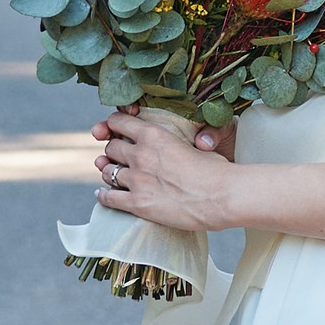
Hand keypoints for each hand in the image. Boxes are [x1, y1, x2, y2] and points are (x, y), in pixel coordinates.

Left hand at [91, 111, 233, 230]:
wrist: (221, 196)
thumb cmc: (215, 169)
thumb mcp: (193, 144)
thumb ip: (173, 141)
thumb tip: (175, 143)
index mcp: (154, 134)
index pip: (118, 121)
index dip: (114, 124)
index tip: (114, 128)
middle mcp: (140, 154)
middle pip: (111, 147)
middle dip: (114, 150)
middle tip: (118, 155)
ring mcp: (136, 179)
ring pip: (107, 171)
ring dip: (108, 171)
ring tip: (110, 173)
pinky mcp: (137, 203)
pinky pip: (108, 197)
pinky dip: (103, 195)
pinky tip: (102, 194)